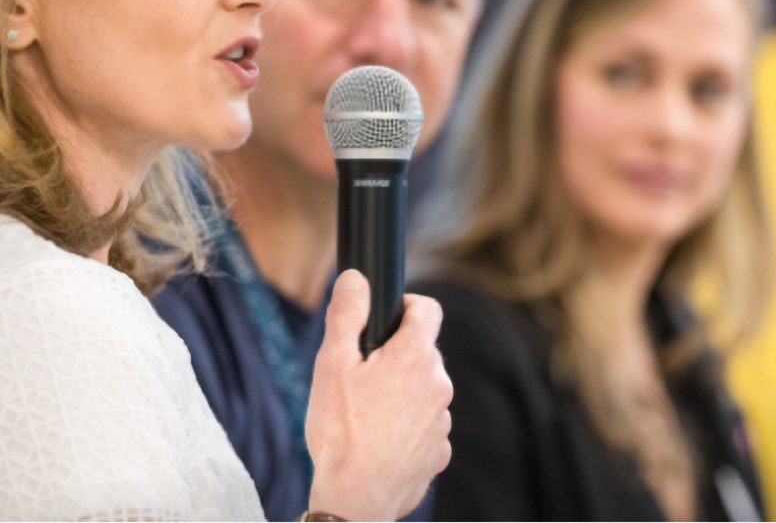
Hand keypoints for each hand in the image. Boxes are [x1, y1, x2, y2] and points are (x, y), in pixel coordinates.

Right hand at [303, 270, 452, 521]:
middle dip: (397, 355)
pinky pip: (425, 426)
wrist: (356, 497)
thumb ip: (347, 314)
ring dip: (403, 393)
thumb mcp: (333, 364)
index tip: (388, 318)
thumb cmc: (341, 432)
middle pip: (424, 352)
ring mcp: (443, 421)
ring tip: (367, 414)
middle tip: (362, 374)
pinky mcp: (439, 451)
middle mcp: (439, 385)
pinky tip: (379, 440)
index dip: (407, 305)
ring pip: (424, 391)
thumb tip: (356, 278)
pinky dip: (407, 427)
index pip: (428, 309)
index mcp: (415, 357)